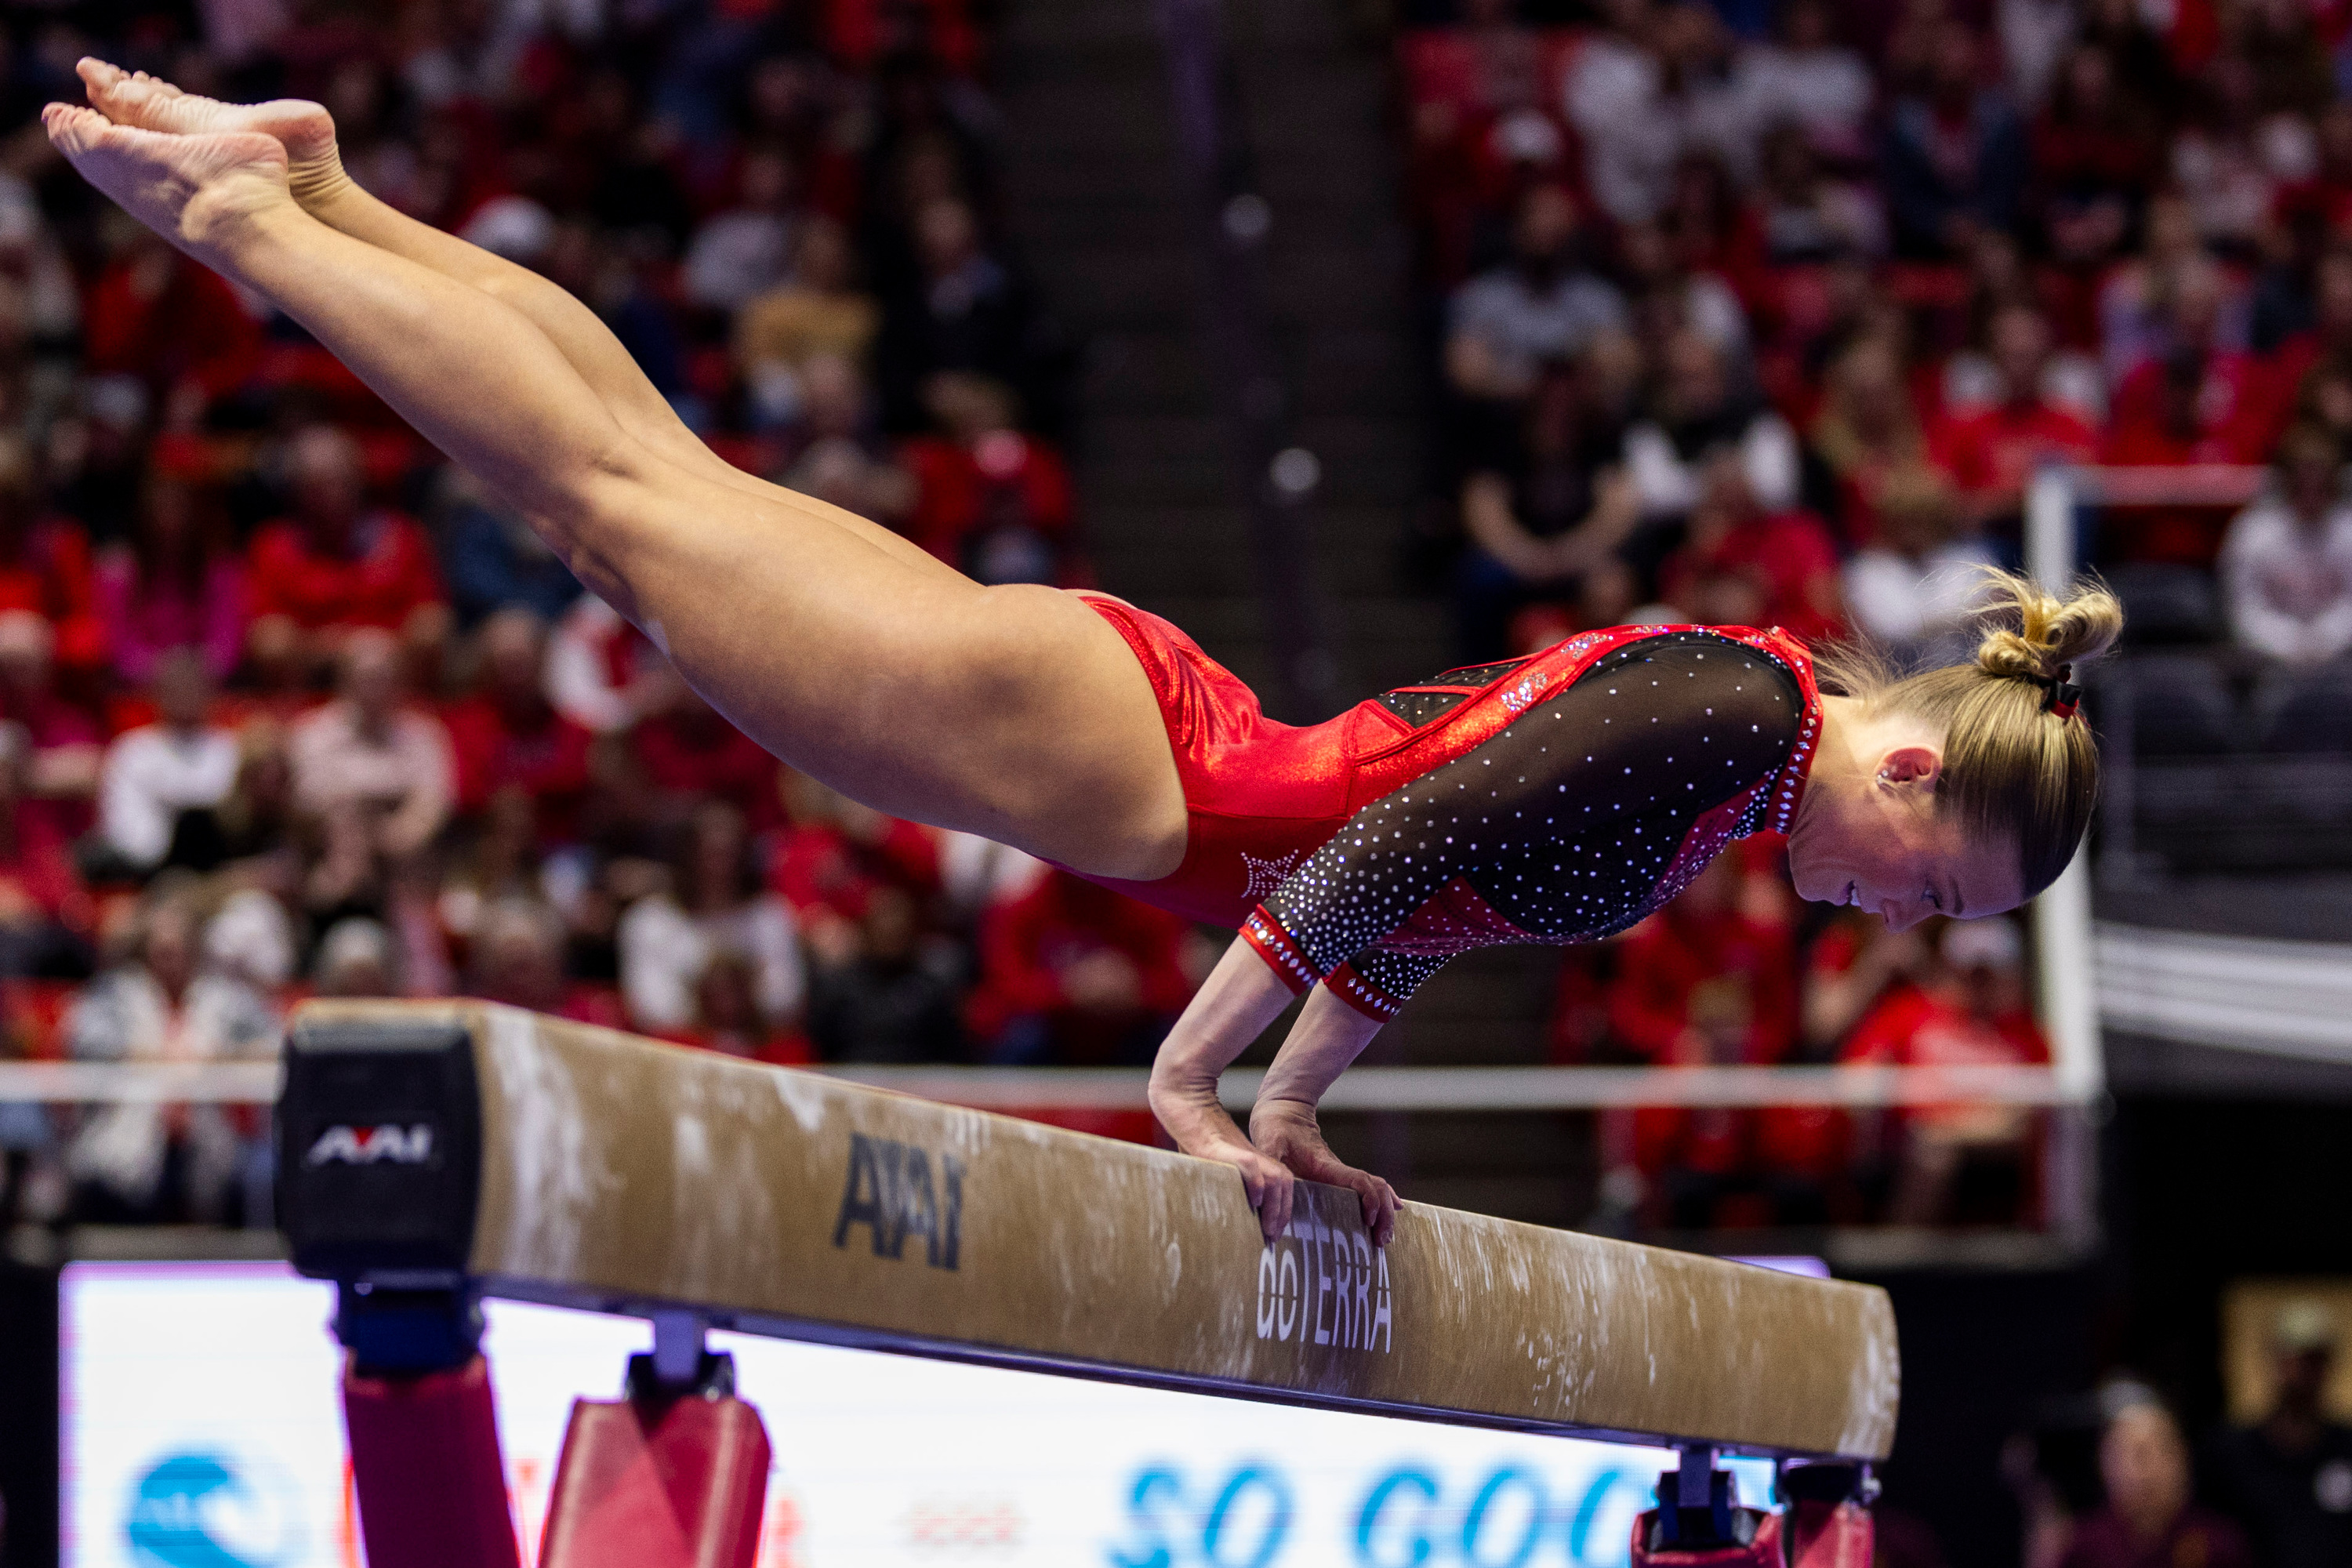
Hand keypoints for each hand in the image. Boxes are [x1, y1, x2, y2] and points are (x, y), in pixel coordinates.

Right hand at [1149, 1067, 1297, 1243]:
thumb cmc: (1192, 1128)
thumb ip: (1221, 1175)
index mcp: (1249, 1158)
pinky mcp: (1223, 1148)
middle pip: (1284, 1184)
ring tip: (1268, 1228)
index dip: (1281, 1210)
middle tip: (1273, 1237)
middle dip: (1281, 1214)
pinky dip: (1256, 1184)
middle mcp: (1250, 1155)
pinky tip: (1254, 1199)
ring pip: (1276, 1179)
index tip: (1273, 1233)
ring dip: (1275, 1206)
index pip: (1280, 1184)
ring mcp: (1238, 1151)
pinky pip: (1251, 1166)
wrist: (1184, 1096)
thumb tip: (1214, 1205)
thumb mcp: (1212, 1157)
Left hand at [1249, 1096, 1398, 1246]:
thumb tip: (1268, 1190)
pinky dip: (1382, 1200)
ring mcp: (1340, 1173)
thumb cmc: (1275, 1128)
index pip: (1358, 1180)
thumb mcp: (1268, 1145)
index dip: (1369, 1199)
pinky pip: (1367, 1187)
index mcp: (1326, 1165)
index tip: (1369, 1220)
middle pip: (1376, 1187)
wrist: (1284, 1110)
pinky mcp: (1337, 1176)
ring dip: (1385, 1211)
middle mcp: (1339, 1170)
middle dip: (1384, 1213)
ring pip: (1376, 1188)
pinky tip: (1391, 1213)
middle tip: (1382, 1240)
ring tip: (1384, 1237)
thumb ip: (1269, 1166)